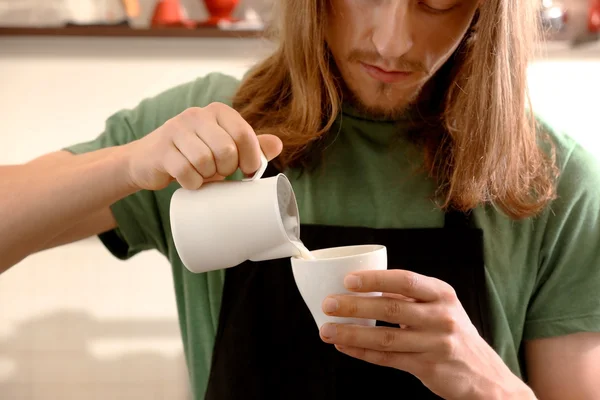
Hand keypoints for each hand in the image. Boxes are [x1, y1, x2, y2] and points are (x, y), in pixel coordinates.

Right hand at [124, 103, 282, 190]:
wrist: (150, 160)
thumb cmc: (195, 154)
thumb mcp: (225, 147)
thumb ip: (251, 145)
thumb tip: (278, 145)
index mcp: (218, 111)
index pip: (245, 135)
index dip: (250, 159)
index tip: (247, 171)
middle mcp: (197, 114)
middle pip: (226, 150)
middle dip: (227, 170)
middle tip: (220, 173)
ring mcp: (176, 129)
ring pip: (205, 161)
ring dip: (207, 176)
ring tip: (203, 174)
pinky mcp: (161, 149)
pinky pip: (186, 172)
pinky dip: (192, 183)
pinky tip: (189, 181)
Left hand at [319, 270, 534, 399]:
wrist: (484, 374)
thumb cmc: (452, 332)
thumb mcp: (440, 306)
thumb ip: (408, 296)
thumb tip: (361, 287)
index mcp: (441, 293)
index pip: (405, 280)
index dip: (375, 280)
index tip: (348, 280)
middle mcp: (441, 316)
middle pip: (391, 309)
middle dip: (354, 306)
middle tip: (328, 304)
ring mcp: (435, 344)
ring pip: (385, 338)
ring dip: (351, 333)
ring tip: (326, 330)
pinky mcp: (428, 367)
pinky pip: (388, 359)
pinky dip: (362, 353)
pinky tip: (344, 347)